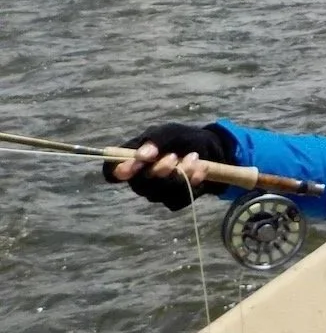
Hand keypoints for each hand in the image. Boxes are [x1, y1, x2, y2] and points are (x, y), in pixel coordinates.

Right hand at [103, 123, 233, 210]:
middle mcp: (140, 179)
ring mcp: (157, 192)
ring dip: (180, 174)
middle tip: (173, 156)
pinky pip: (179, 198)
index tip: (134, 164)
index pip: (111, 172)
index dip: (117, 171)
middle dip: (158, 170)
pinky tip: (200, 168)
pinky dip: (192, 181)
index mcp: (132, 160)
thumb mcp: (170, 132)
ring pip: (160, 192)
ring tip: (194, 157)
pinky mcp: (175, 200)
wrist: (207, 149)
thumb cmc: (180, 139)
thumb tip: (141, 154)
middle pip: (139, 184)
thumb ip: (156, 139)